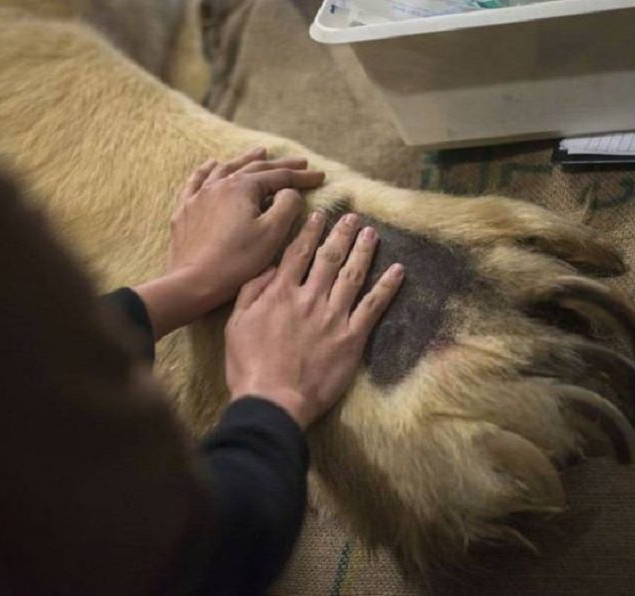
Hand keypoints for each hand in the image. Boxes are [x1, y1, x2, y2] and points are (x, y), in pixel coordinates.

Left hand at [134, 148, 324, 338]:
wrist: (194, 281)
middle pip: (254, 168)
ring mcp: (199, 196)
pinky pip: (196, 181)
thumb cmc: (237, 260)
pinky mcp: (185, 210)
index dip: (302, 176)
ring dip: (246, 159)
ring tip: (260, 152)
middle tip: (301, 162)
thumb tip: (290, 192)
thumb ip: (287, 206)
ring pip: (225, 169)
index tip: (321, 176)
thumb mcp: (272, 234)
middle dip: (280, 165)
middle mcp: (219, 184)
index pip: (279, 177)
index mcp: (242, 187)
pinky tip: (212, 164)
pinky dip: (207, 170)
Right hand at [224, 212, 404, 428]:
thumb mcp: (236, 324)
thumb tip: (271, 267)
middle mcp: (310, 297)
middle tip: (352, 217)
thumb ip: (252, 291)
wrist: (274, 400)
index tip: (320, 216)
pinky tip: (398, 270)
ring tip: (371, 233)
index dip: (310, 231)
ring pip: (353, 275)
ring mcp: (333, 316)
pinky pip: (373, 306)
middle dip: (341, 234)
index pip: (298, 253)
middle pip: (329, 258)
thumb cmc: (249, 366)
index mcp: (281, 293)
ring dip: (364, 251)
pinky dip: (387, 287)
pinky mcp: (352, 338)